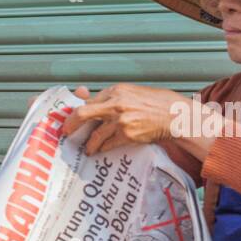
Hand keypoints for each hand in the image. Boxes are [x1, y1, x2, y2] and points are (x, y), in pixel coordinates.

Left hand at [62, 83, 190, 155]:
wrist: (175, 115)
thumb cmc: (154, 103)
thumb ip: (110, 96)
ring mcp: (120, 120)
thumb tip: (83, 96)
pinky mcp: (127, 134)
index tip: (71, 119)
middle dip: (70, 124)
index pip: (88, 102)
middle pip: (82, 114)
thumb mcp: (131, 93)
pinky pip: (108, 144)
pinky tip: (102, 150)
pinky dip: (103, 148)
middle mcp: (116, 104)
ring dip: (89, 144)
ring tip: (88, 149)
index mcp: (115, 91)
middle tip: (66, 132)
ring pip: (95, 135)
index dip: (77, 112)